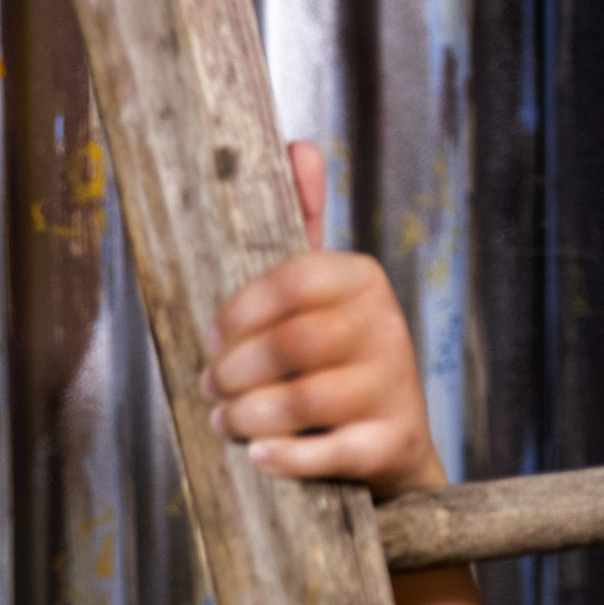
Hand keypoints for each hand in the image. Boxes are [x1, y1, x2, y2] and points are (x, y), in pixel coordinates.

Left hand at [202, 138, 445, 501]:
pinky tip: (257, 455)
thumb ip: (304, 228)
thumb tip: (299, 146)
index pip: (295, 276)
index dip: (241, 310)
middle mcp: (386, 327)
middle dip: (236, 369)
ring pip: (306, 400)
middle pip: (294, 343)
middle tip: (210, 385)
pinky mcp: (392, 443)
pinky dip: (285, 458)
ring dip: (249, 414)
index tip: (211, 334)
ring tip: (225, 421)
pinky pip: (331, 453)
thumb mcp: (320, 295)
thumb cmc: (333, 364)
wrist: (387, 446)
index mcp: (362, 280)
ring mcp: (393, 386)